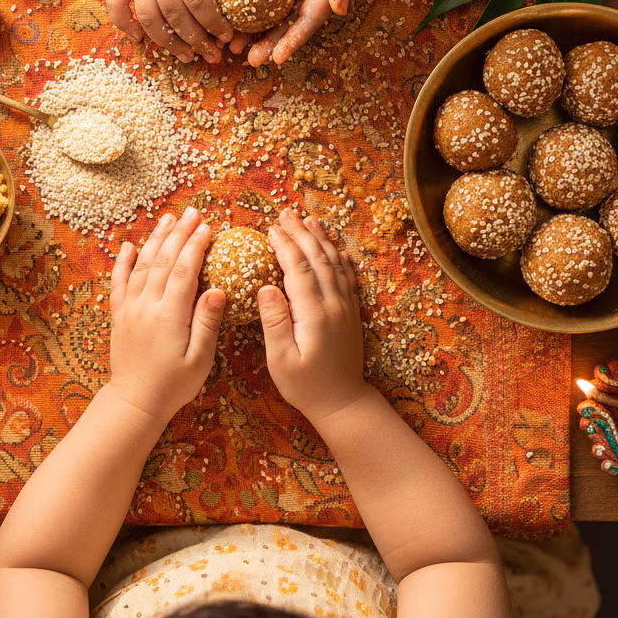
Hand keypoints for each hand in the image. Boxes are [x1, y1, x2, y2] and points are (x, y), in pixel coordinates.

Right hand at [107, 0, 232, 63]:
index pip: (198, 0)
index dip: (214, 23)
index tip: (227, 35)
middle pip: (175, 15)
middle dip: (197, 39)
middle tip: (213, 55)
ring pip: (149, 18)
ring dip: (168, 42)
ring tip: (186, 56)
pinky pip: (117, 4)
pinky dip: (125, 25)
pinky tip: (138, 39)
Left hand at [108, 208, 224, 421]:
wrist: (135, 402)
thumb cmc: (173, 385)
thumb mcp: (199, 360)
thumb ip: (207, 323)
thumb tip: (217, 290)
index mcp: (169, 316)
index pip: (184, 271)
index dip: (196, 246)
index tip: (208, 228)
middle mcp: (146, 306)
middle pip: (163, 261)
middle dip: (179, 233)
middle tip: (193, 212)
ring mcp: (129, 308)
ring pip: (142, 265)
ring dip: (156, 239)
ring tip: (168, 218)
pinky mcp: (119, 315)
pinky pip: (118, 282)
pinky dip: (122, 262)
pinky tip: (128, 245)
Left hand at [231, 0, 362, 66]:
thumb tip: (340, 9)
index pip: (307, 23)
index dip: (292, 42)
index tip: (277, 58)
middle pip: (284, 24)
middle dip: (268, 44)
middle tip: (249, 59)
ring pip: (265, 12)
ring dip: (251, 30)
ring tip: (233, 44)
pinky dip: (239, 2)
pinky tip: (222, 12)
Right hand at [259, 208, 367, 422]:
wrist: (344, 403)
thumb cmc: (305, 386)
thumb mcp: (281, 360)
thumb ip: (274, 322)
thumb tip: (265, 287)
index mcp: (314, 313)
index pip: (297, 268)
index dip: (284, 245)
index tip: (270, 229)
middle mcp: (333, 304)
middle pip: (316, 258)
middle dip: (300, 233)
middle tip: (284, 213)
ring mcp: (346, 307)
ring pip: (334, 264)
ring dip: (321, 240)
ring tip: (308, 220)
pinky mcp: (352, 313)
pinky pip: (348, 278)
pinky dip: (341, 259)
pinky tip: (336, 249)